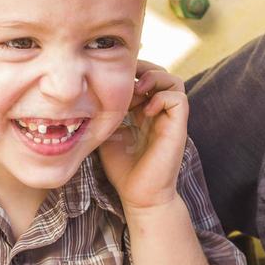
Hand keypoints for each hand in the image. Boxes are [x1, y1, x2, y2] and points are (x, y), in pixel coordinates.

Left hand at [98, 61, 189, 210]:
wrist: (139, 195)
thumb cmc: (123, 169)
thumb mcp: (107, 134)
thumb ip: (104, 114)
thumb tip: (86, 97)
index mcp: (145, 112)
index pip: (145, 78)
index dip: (132, 73)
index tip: (113, 79)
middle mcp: (160, 112)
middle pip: (161, 74)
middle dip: (143, 69)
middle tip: (126, 80)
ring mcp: (170, 120)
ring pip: (174, 82)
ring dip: (155, 79)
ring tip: (138, 90)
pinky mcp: (178, 128)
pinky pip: (179, 99)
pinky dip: (162, 97)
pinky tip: (145, 112)